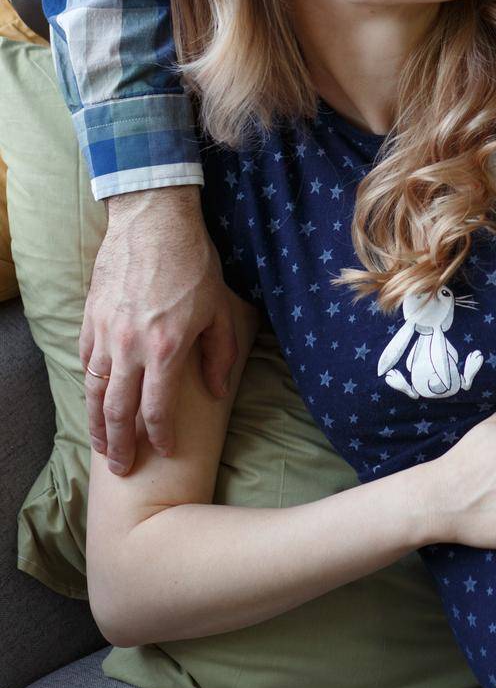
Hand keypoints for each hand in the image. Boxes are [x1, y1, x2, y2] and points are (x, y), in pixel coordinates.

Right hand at [79, 185, 238, 473]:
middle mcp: (129, 347)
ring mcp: (105, 333)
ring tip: (100, 445)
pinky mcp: (91, 318)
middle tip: (121, 467)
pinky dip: (89, 384)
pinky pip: (85, 360)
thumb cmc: (193, 262)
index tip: (163, 451)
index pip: (157, 410)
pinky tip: (94, 397)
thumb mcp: (219, 309)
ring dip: (96, 423)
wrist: (154, 220)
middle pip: (117, 411)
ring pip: (94, 390)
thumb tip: (216, 391)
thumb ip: (219, 355)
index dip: (159, 437)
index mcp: (165, 348)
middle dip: (119, 445)